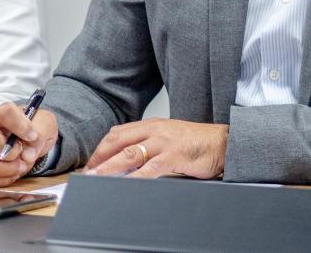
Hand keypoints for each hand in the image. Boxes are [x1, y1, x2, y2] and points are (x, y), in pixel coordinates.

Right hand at [0, 103, 57, 186]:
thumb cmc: (35, 128)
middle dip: (11, 154)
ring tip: (22, 165)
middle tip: (24, 154)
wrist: (32, 141)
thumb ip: (41, 133)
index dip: (20, 126)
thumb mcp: (46, 124)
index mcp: (5, 114)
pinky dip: (4, 180)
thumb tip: (28, 154)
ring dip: (8, 170)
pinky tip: (14, 172)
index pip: (5, 113)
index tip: (33, 136)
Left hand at [84, 118, 228, 178]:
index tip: (91, 162)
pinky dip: (135, 177)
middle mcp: (155, 130)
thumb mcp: (169, 137)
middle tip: (87, 172)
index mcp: (152, 125)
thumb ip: (149, 144)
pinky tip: (126, 184)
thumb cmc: (197, 142)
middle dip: (99, 157)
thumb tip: (127, 160)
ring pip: (129, 153)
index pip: (118, 133)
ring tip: (96, 178)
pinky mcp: (175, 155)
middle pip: (118, 141)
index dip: (101, 147)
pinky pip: (150, 168)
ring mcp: (164, 142)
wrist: (223, 142)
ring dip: (109, 167)